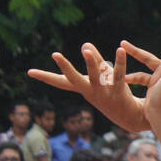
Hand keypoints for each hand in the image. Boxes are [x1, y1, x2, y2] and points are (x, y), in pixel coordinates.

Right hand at [28, 42, 149, 133]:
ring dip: (91, 63)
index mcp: (82, 89)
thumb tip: (85, 44)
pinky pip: (119, 74)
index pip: (61, 82)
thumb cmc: (113, 93)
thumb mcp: (102, 76)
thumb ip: (96, 60)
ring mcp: (104, 93)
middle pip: (74, 79)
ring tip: (86, 50)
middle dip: (65, 67)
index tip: (29, 72)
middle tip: (55, 54)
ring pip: (96, 76)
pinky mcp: (119, 92)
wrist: (130, 116)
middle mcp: (90, 92)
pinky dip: (120, 61)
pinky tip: (120, 50)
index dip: (45, 77)